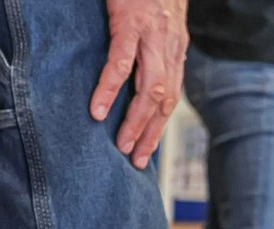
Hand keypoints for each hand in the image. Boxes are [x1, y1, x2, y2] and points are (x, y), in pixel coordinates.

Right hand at [90, 0, 188, 168]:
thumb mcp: (162, 27)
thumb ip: (157, 54)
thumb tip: (146, 81)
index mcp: (175, 53)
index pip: (172, 98)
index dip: (160, 127)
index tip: (148, 149)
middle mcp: (169, 50)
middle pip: (165, 102)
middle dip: (151, 134)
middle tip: (137, 159)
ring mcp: (152, 38)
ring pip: (150, 89)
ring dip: (136, 121)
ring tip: (122, 145)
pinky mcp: (131, 24)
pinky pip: (121, 62)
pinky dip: (110, 88)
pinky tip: (99, 109)